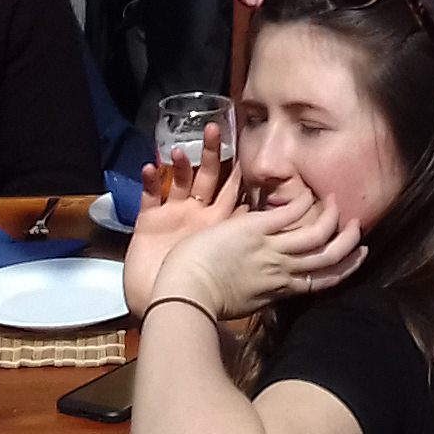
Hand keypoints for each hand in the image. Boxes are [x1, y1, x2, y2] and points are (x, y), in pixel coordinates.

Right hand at [124, 125, 236, 316]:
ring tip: (182, 149)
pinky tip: (151, 167)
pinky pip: (149, 196)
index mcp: (219, 222)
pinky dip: (150, 180)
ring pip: (178, 180)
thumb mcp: (232, 255)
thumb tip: (285, 221)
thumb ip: (250, 233)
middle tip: (216, 126)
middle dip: (212, 153)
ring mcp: (172, 216)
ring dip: (181, 163)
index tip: (250, 142)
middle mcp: (198, 214)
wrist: (168, 307)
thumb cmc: (201, 285)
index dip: (240, 168)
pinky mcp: (148, 223)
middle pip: (207, 177)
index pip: (233, 190)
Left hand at [151, 183, 366, 318]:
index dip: (346, 266)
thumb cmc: (207, 303)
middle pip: (328, 257)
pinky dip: (303, 203)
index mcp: (280, 290)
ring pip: (316, 234)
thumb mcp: (244, 301)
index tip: (360, 254)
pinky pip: (289, 214)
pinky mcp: (256, 229)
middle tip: (358, 226)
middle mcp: (283, 270)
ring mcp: (271, 248)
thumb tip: (272, 283)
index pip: (324, 279)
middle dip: (348, 242)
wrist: (187, 292)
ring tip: (336, 203)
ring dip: (331, 218)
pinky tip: (309, 193)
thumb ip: (263, 289)